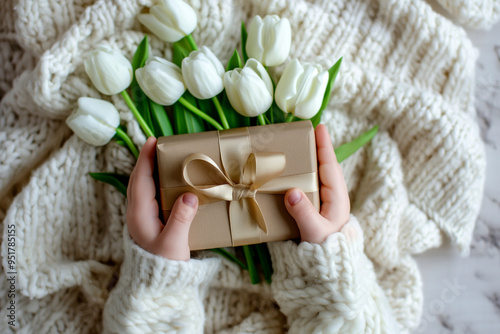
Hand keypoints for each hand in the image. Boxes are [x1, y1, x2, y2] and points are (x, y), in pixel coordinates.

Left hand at [126, 137, 197, 260]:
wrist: (155, 285)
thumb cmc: (164, 265)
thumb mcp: (174, 243)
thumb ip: (181, 219)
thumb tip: (189, 196)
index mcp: (140, 214)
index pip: (140, 179)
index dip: (145, 159)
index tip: (152, 141)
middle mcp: (136, 213)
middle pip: (137, 179)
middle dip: (145, 160)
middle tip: (158, 144)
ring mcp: (139, 218)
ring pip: (140, 187)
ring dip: (148, 170)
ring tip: (160, 158)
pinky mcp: (146, 222)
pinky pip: (146, 194)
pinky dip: (152, 182)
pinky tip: (164, 182)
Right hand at [284, 124, 349, 243]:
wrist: (329, 269)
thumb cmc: (324, 251)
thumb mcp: (314, 232)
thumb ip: (304, 213)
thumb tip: (292, 192)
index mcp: (337, 198)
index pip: (330, 166)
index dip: (325, 146)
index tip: (321, 127)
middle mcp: (332, 197)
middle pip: (324, 166)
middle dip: (316, 148)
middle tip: (305, 132)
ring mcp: (325, 202)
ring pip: (317, 175)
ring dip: (309, 160)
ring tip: (297, 147)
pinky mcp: (316, 209)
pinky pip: (310, 185)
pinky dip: (302, 175)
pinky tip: (292, 172)